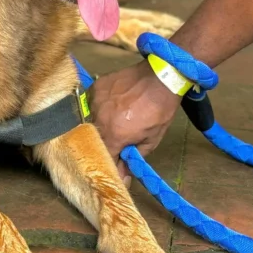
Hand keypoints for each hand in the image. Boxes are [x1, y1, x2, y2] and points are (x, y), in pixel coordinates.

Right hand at [89, 62, 180, 182]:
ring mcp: (95, 101)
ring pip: (92, 121)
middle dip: (106, 144)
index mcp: (114, 135)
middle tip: (118, 141)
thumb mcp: (152, 139)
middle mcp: (99, 119)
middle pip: (95, 140)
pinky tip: (113, 106)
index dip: (110, 164)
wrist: (160, 77)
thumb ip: (133, 158)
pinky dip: (101, 109)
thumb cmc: (160, 110)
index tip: (116, 166)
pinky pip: (92, 104)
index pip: (104, 158)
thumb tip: (123, 175)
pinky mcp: (95, 87)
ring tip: (117, 120)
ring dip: (102, 126)